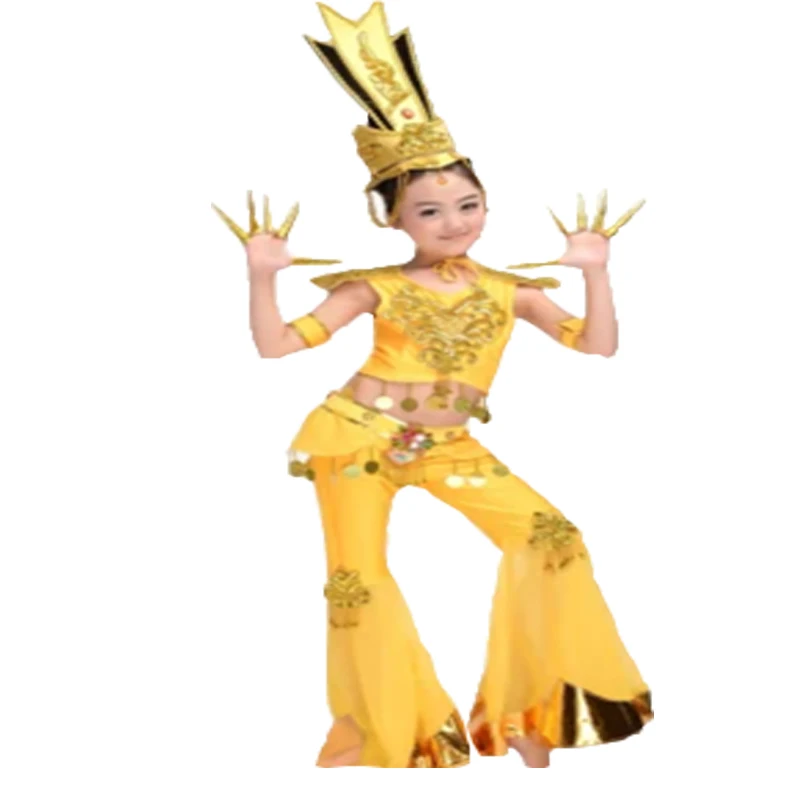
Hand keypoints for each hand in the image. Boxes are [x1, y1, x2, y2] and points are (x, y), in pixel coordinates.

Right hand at [211, 191, 340, 279]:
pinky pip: (234, 226)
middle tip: (265, 191)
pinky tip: (214, 205)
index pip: (287, 223)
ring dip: (252, 205)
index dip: (292, 213)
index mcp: (280, 239)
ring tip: (250, 190)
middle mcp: (268, 237)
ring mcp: (258, 238)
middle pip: (269, 217)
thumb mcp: (298, 263)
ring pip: (254, 217)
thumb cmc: (279, 269)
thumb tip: (341, 260)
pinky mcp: (248, 241)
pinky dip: (224, 216)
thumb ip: (319, 261)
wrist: (264, 278)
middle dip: (267, 205)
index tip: (298, 203)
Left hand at [508, 190, 644, 273]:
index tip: (547, 206)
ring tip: (604, 190)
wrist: (591, 272)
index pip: (561, 224)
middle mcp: (584, 233)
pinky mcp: (607, 235)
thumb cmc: (575, 267)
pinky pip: (620, 222)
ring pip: (598, 215)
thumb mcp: (553, 263)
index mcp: (572, 237)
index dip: (555, 216)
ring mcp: (596, 233)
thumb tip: (511, 266)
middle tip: (580, 192)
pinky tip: (640, 201)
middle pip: (581, 215)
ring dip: (601, 203)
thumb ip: (533, 264)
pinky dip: (630, 212)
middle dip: (580, 204)